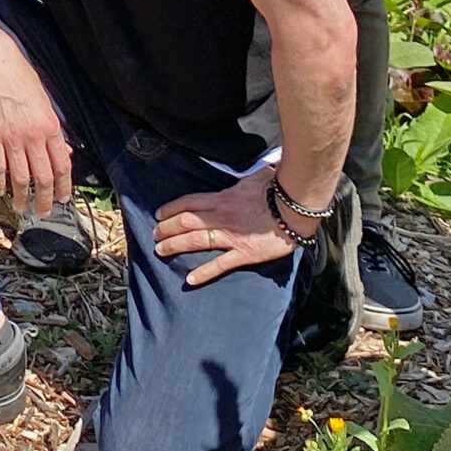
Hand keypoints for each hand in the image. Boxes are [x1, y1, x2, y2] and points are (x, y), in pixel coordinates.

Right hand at [0, 28, 70, 223]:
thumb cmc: (21, 79)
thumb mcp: (45, 103)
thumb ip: (54, 130)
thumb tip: (64, 150)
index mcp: (50, 126)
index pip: (62, 165)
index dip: (64, 186)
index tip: (64, 199)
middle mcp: (34, 135)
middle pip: (44, 176)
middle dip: (46, 199)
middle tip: (45, 212)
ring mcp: (12, 136)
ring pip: (21, 176)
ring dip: (23, 196)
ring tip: (23, 208)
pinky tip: (0, 191)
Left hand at [153, 168, 307, 287]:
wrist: (296, 206)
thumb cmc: (278, 188)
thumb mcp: (254, 177)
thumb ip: (243, 179)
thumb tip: (249, 170)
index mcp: (223, 198)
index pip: (189, 202)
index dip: (171, 208)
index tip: (159, 214)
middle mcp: (222, 216)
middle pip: (186, 221)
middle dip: (166, 228)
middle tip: (153, 235)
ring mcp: (231, 236)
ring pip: (195, 241)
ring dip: (175, 246)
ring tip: (161, 251)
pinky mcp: (244, 253)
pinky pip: (220, 264)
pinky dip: (203, 273)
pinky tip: (188, 280)